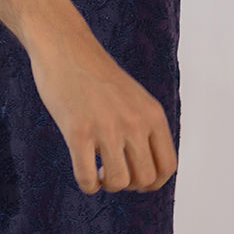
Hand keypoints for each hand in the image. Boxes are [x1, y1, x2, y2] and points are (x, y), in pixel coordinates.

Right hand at [28, 26, 177, 193]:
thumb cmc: (96, 76)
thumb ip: (143, 127)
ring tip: (98, 172)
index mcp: (152, 114)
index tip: (135, 177)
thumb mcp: (134, 98)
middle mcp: (135, 122)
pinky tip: (84, 175)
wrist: (65, 47)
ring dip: (108, 185)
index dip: (153, 182)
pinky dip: (87, 186)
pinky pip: (87, 178)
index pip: (167, 167)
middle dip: (129, 184)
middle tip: (112, 172)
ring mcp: (107, 127)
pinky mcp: (78, 131)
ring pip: (119, 182)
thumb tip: (144, 171)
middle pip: (145, 179)